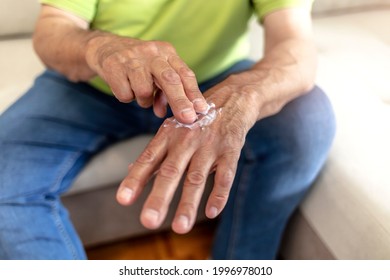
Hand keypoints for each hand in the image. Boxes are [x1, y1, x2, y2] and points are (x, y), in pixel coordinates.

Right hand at [86, 36, 207, 122]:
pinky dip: (126, 97)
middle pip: (169, 79)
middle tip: (187, 118)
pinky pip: (125, 94)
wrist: (106, 47)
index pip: (185, 74)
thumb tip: (172, 115)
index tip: (202, 110)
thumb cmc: (139, 65)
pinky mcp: (113, 65)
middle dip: (180, 101)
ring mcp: (132, 58)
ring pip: (144, 90)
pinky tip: (125, 87)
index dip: (194, 93)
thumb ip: (167, 93)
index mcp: (167, 52)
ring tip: (139, 92)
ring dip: (143, 100)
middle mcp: (152, 52)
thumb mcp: (157, 73)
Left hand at [116, 72, 260, 233]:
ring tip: (180, 228)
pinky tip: (211, 213)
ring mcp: (209, 146)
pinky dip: (219, 194)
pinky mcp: (230, 151)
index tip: (123, 200)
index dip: (135, 179)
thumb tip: (129, 173)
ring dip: (188, 203)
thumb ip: (154, 154)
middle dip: (160, 197)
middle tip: (149, 221)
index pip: (148, 160)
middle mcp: (186, 140)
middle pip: (171, 172)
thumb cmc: (195, 119)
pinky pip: (225, 175)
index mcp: (168, 136)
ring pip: (197, 178)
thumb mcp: (172, 130)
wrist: (231, 100)